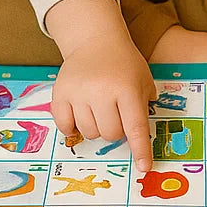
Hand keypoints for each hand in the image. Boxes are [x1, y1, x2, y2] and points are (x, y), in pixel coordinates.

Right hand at [46, 0, 155, 171]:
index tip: (144, 167)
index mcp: (127, 88)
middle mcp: (102, 91)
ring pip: (88, 132)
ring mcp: (79, 92)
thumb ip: (146, 104)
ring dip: (95, 127)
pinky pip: (65, 126)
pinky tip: (79, 112)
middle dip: (115, 130)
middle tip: (115, 113)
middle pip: (110, 134)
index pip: (135, 127)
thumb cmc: (123, 62)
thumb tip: (143, 136)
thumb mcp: (144, 78)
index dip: (140, 150)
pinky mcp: (60, 93)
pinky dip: (72, 126)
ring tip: (98, 108)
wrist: (95, 39)